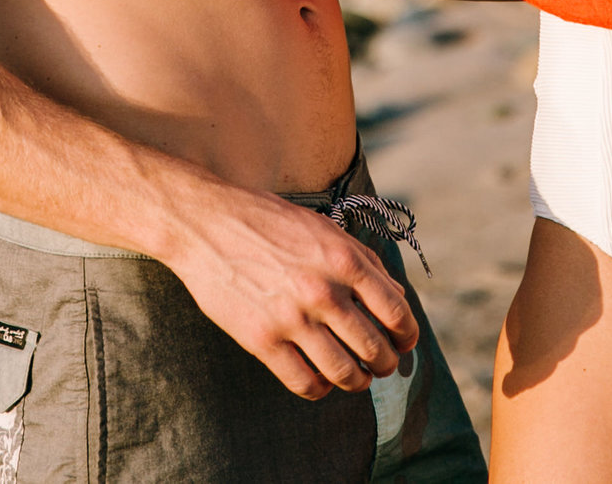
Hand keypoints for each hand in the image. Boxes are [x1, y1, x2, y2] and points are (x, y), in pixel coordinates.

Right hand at [158, 183, 419, 399]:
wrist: (204, 223)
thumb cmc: (266, 221)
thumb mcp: (322, 228)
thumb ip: (361, 260)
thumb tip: (396, 297)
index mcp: (343, 259)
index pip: (396, 312)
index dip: (407, 334)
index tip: (405, 342)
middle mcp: (322, 291)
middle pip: (375, 348)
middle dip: (386, 363)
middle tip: (382, 365)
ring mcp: (291, 318)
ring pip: (344, 373)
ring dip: (357, 382)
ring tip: (356, 378)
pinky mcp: (261, 340)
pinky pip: (304, 382)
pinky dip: (319, 389)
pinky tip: (319, 380)